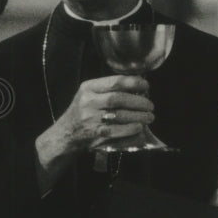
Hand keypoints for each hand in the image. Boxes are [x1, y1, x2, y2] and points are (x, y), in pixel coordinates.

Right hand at [34, 75, 153, 190]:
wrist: (66, 134)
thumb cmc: (84, 111)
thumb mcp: (90, 94)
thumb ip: (110, 89)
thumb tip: (139, 86)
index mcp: (88, 88)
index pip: (115, 82)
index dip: (134, 83)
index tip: (146, 86)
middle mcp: (88, 102)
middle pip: (118, 99)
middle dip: (138, 102)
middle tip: (150, 105)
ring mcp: (91, 120)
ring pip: (119, 115)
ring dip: (138, 116)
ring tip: (149, 116)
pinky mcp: (95, 135)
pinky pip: (117, 131)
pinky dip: (130, 129)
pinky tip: (139, 127)